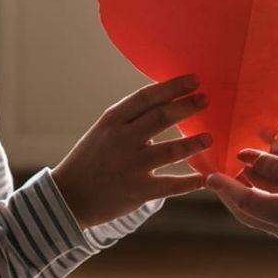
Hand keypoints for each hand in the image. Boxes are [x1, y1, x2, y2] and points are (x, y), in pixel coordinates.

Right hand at [53, 75, 210, 228]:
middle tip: (206, 100)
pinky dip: (190, 182)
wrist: (68, 197)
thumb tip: (167, 100)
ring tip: (209, 138)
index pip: (147, 97)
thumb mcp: (104, 130)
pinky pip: (171, 185)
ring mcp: (131, 166)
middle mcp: (122, 139)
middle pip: (161, 117)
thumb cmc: (91, 159)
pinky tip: (205, 177)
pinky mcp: (139, 191)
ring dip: (193, 143)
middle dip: (187, 106)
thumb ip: (131, 117)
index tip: (194, 80)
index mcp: (113, 120)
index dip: (173, 87)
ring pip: (171, 151)